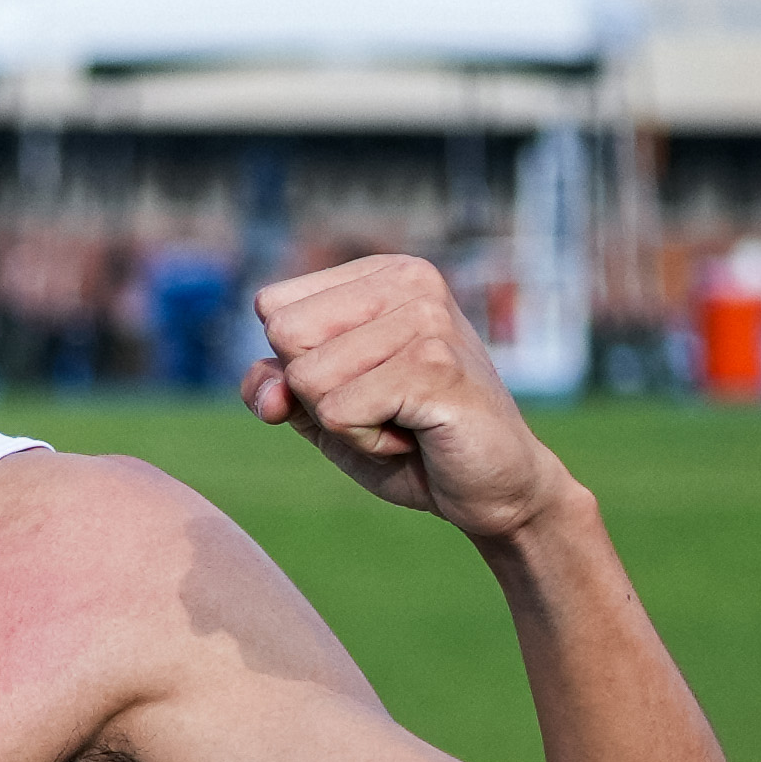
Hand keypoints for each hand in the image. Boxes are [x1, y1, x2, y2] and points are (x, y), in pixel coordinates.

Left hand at [245, 256, 572, 540]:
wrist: (493, 486)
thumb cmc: (409, 440)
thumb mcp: (323, 409)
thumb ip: (277, 384)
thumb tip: (267, 394)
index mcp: (381, 275)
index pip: (273, 306)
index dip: (296, 364)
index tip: (360, 382)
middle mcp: (409, 281)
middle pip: (285, 335)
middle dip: (316, 392)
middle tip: (382, 405)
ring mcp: (425, 318)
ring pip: (307, 378)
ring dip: (344, 422)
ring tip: (404, 419)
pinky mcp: (433, 364)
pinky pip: (336, 412)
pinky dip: (366, 441)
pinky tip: (416, 435)